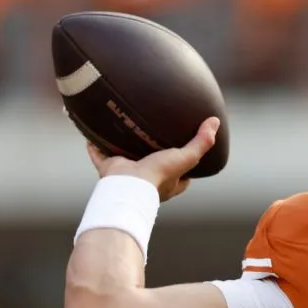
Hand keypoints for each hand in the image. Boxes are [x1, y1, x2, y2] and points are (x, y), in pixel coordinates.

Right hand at [87, 117, 218, 201]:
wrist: (128, 185)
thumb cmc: (159, 175)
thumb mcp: (186, 158)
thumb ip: (202, 142)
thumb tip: (215, 122)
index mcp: (168, 181)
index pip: (182, 174)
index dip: (185, 164)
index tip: (186, 149)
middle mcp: (148, 179)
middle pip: (152, 164)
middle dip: (152, 153)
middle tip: (153, 135)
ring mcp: (128, 174)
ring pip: (126, 158)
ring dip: (124, 147)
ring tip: (125, 130)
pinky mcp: (110, 170)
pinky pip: (100, 156)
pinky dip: (95, 147)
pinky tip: (92, 135)